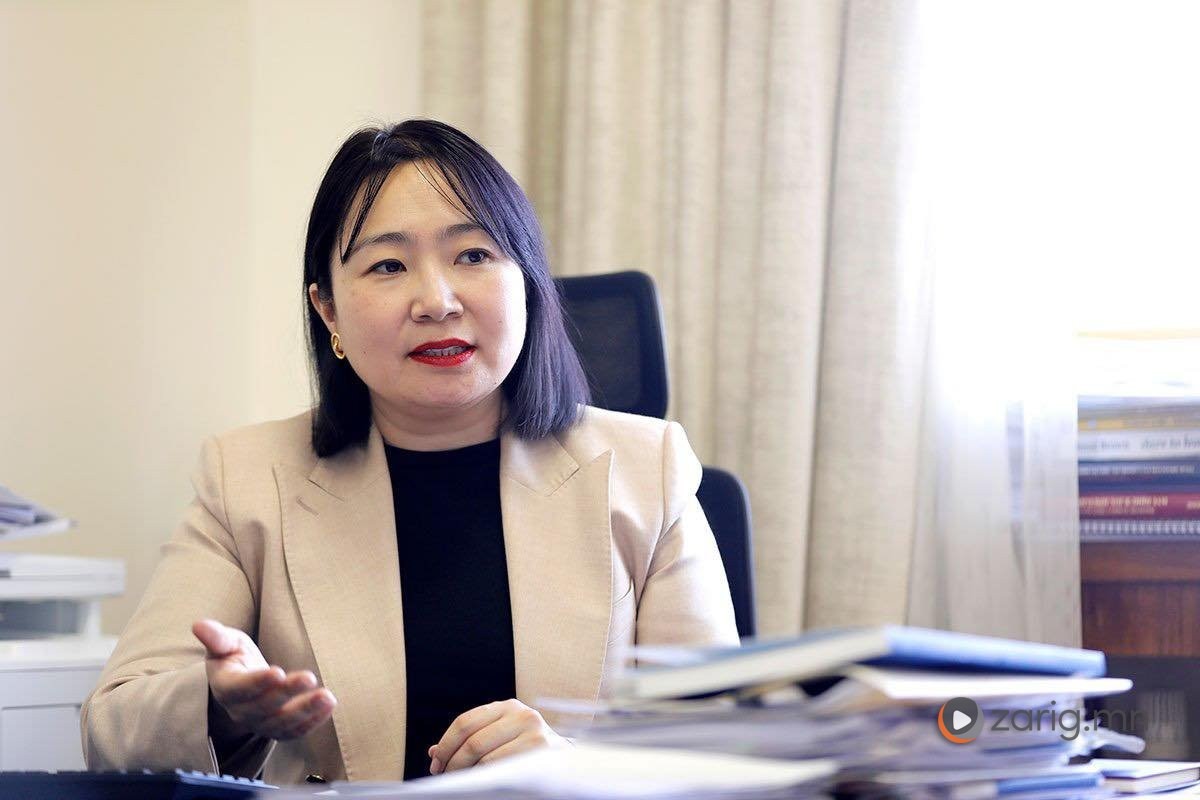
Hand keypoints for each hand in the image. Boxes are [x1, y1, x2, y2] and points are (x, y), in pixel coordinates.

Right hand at [192, 618, 336, 741]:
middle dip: (288, 692)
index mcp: (226, 687)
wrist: (240, 682)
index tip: (278, 671)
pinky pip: (293, 731)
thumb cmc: (233, 657)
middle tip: (309, 677)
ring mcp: (259, 723)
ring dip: (306, 711)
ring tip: (327, 697)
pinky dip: (312, 722)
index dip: (258, 682)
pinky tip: (328, 707)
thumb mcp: (225, 643)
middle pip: (264, 706)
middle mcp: (241, 710)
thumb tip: (198, 625)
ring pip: (281, 723)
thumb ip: (216, 637)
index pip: (240, 688)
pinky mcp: (276, 728)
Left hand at [428, 699, 564, 774]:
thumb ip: (473, 740)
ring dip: (467, 775)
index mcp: (508, 707)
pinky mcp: (540, 752)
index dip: (445, 745)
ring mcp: (534, 733)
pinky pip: (501, 770)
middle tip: (445, 778)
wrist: (569, 766)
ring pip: (485, 758)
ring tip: (463, 783)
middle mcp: (522, 714)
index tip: (436, 764)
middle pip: (472, 741)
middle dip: (452, 763)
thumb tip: (434, 753)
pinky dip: (485, 779)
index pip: (465, 722)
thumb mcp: (501, 739)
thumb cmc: (528, 754)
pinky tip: (482, 784)